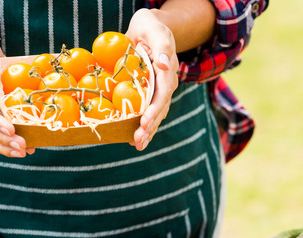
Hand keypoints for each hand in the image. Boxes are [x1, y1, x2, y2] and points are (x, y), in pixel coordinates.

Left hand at [126, 8, 178, 150]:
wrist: (149, 28)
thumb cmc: (150, 26)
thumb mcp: (155, 29)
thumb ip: (161, 46)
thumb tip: (165, 65)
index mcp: (168, 72)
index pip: (162, 96)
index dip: (154, 111)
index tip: (143, 123)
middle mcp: (167, 85)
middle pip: (160, 110)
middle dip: (149, 127)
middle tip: (137, 141)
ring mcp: (160, 91)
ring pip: (156, 115)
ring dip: (147, 132)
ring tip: (137, 145)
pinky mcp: (152, 93)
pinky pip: (149, 112)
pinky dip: (143, 126)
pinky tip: (133, 139)